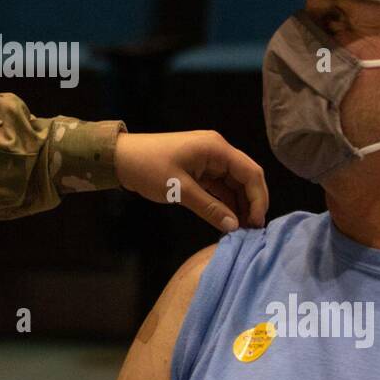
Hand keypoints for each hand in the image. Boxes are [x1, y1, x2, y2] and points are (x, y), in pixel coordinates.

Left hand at [114, 131, 267, 231]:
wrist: (121, 158)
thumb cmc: (149, 168)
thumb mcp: (179, 190)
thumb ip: (210, 208)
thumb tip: (234, 226)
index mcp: (217, 149)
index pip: (250, 172)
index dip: (258, 198)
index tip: (257, 223)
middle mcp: (217, 151)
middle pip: (245, 178)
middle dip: (251, 203)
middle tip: (251, 231)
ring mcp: (208, 160)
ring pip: (233, 184)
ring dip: (238, 205)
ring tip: (240, 230)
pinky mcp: (199, 169)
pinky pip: (219, 187)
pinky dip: (224, 203)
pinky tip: (226, 220)